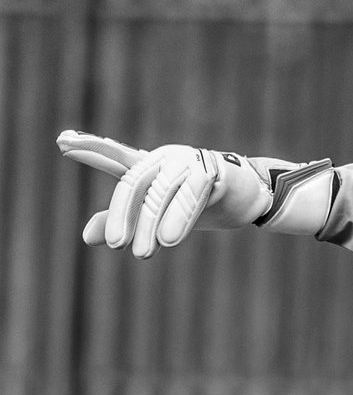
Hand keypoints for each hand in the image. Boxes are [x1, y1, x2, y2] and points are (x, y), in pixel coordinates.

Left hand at [57, 131, 273, 258]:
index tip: (61, 141)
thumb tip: (86, 237)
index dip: (91, 149)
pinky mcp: (212, 171)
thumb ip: (123, 222)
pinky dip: (179, 215)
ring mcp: (189, 162)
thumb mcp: (158, 217)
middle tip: (115, 243)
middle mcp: (165, 159)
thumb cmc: (200, 204)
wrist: (248, 198)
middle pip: (134, 183)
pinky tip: (169, 238)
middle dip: (122, 213)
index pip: (116, 158)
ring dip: (151, 224)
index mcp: (150, 167)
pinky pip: (191, 192)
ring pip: (161, 193)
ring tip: (144, 253)